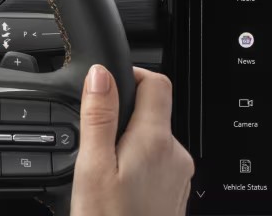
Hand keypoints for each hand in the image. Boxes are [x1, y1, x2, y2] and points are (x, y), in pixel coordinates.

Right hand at [70, 65, 193, 215]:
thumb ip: (99, 117)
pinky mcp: (175, 196)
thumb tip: (101, 75)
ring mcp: (178, 177)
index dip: (131, 74)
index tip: (105, 85)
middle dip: (123, 116)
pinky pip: (157, 166)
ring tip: (101, 170)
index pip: (156, 82)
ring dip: (129, 144)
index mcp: (155, 141)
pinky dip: (136, 167)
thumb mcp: (93, 168)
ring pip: (154, 141)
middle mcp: (176, 155)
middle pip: (153, 113)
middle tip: (93, 138)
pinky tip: (116, 189)